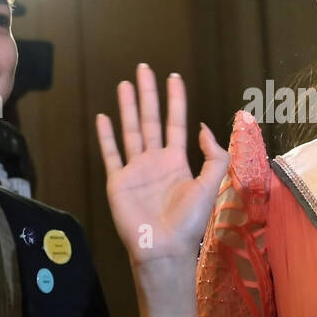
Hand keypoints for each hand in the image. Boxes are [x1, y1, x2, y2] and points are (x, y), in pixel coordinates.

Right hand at [96, 64, 228, 265]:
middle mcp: (155, 161)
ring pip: (130, 131)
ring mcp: (135, 169)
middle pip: (150, 119)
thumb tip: (203, 127)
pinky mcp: (118, 181)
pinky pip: (111, 153)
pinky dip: (106, 135)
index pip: (175, 122)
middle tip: (144, 68)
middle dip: (148, 94)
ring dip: (128, 107)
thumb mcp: (210, 185)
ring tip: (124, 84)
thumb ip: (213, 156)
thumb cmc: (188, 222)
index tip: (173, 76)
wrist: (163, 247)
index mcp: (177, 161)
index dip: (175, 100)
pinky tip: (103, 117)